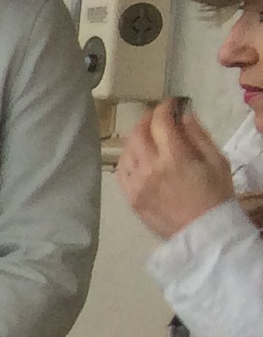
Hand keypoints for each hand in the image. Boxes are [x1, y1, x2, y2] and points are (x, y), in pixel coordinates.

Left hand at [118, 98, 236, 239]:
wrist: (203, 233)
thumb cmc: (216, 195)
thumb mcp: (216, 160)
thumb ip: (197, 135)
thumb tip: (183, 113)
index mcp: (174, 157)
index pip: (160, 122)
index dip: (164, 108)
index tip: (171, 104)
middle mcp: (150, 168)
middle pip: (138, 133)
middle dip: (147, 119)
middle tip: (158, 117)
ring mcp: (136, 184)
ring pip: (126, 151)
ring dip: (136, 137)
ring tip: (148, 136)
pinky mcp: (130, 197)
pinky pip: (120, 171)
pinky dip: (127, 158)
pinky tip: (137, 156)